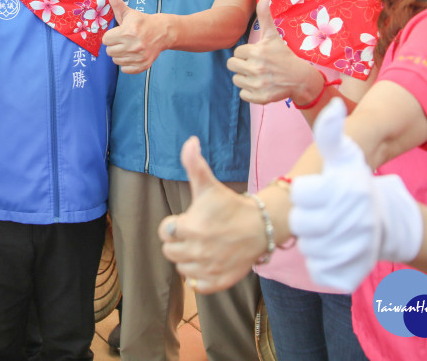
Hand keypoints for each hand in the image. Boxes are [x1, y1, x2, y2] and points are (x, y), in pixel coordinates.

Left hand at [102, 0, 168, 73]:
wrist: (163, 32)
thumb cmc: (143, 22)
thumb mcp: (129, 12)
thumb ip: (117, 2)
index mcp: (128, 32)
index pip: (106, 40)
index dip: (111, 35)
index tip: (119, 32)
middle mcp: (133, 45)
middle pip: (109, 51)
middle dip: (115, 45)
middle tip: (124, 40)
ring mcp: (138, 57)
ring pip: (116, 60)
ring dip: (120, 54)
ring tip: (129, 46)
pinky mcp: (142, 65)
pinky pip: (124, 69)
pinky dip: (126, 63)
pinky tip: (132, 55)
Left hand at [158, 136, 266, 293]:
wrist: (261, 226)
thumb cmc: (230, 205)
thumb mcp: (209, 184)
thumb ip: (194, 163)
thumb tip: (190, 141)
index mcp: (189, 227)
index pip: (164, 232)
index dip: (174, 225)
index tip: (188, 220)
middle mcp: (196, 250)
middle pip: (169, 252)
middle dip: (178, 242)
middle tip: (195, 233)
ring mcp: (207, 268)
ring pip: (181, 269)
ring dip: (188, 259)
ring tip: (203, 246)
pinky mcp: (218, 282)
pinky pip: (197, 286)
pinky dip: (199, 277)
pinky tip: (209, 262)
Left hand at [227, 0, 320, 105]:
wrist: (300, 78)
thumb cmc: (283, 55)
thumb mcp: (273, 35)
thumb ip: (265, 14)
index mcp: (256, 52)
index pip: (237, 52)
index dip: (246, 53)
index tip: (258, 54)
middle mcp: (256, 68)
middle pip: (232, 65)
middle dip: (242, 65)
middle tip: (256, 64)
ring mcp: (258, 84)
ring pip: (236, 80)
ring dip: (245, 78)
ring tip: (259, 75)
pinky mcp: (260, 98)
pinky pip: (243, 94)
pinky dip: (249, 91)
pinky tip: (260, 85)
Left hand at [289, 99, 421, 291]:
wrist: (387, 222)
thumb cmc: (357, 185)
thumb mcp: (345, 156)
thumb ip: (332, 132)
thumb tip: (334, 104)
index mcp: (343, 191)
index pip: (301, 194)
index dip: (307, 192)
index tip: (320, 190)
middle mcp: (349, 222)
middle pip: (301, 225)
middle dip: (309, 218)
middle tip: (322, 213)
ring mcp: (351, 250)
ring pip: (309, 249)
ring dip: (316, 240)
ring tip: (330, 230)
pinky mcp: (349, 273)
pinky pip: (321, 271)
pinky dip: (324, 263)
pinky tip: (335, 250)